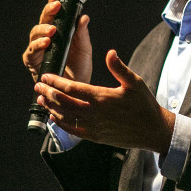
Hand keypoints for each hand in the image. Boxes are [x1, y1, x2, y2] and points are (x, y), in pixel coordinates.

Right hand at [22, 0, 91, 83]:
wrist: (76, 92)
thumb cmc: (79, 69)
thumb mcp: (84, 49)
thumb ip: (82, 34)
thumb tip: (83, 17)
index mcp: (58, 33)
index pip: (54, 15)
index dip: (54, 3)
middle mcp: (45, 39)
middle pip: (42, 21)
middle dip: (48, 11)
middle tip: (56, 6)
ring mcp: (37, 50)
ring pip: (34, 34)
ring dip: (43, 29)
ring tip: (52, 30)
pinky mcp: (32, 62)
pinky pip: (31, 51)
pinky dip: (37, 45)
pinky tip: (46, 42)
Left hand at [34, 49, 174, 153]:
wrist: (153, 130)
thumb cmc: (145, 104)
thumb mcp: (135, 82)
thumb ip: (119, 68)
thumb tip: (109, 52)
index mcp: (102, 98)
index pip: (72, 88)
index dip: (56, 82)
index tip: (46, 75)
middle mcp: (95, 114)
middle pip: (64, 102)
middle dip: (48, 93)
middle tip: (37, 84)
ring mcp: (94, 127)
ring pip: (66, 117)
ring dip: (51, 107)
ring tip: (40, 98)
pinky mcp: (95, 137)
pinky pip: (73, 130)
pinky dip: (61, 123)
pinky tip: (54, 117)